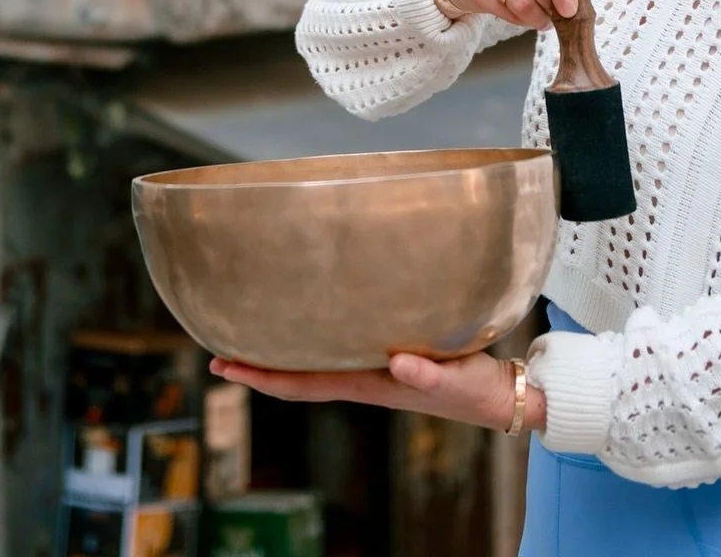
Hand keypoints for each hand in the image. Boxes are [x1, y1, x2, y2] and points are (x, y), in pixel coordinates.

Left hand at [209, 349, 543, 433]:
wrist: (503, 395)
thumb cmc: (479, 388)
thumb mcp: (458, 380)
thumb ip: (429, 375)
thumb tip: (399, 365)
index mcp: (372, 384)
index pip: (304, 382)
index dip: (263, 376)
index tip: (225, 367)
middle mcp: (365, 378)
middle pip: (299, 376)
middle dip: (257, 367)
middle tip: (217, 354)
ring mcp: (375, 370)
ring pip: (315, 364)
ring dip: (281, 355)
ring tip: (251, 335)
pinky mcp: (391, 358)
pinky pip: (340, 350)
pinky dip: (314, 340)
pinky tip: (309, 326)